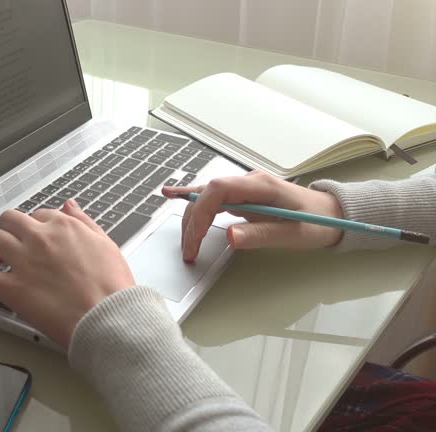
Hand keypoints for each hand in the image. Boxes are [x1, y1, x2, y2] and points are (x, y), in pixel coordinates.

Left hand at [0, 199, 134, 347]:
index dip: (37, 228)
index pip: (40, 215)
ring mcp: (23, 262)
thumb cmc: (112, 286)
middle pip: (11, 221)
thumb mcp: (105, 243)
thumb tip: (70, 204)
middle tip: (15, 246)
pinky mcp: (12, 288)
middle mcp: (40, 238)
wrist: (107, 317)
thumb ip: (84, 221)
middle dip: (11, 230)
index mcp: (63, 226)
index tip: (38, 239)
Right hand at [162, 171, 343, 261]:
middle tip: (189, 251)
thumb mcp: (293, 234)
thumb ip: (261, 235)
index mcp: (262, 186)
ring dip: (192, 219)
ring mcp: (245, 188)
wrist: (333, 214)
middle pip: (207, 194)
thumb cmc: (318, 222)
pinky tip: (173, 195)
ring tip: (188, 244)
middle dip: (192, 222)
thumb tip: (229, 236)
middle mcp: (249, 182)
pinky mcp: (244, 197)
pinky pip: (213, 199)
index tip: (195, 238)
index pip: (218, 190)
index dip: (200, 211)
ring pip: (206, 197)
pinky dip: (194, 203)